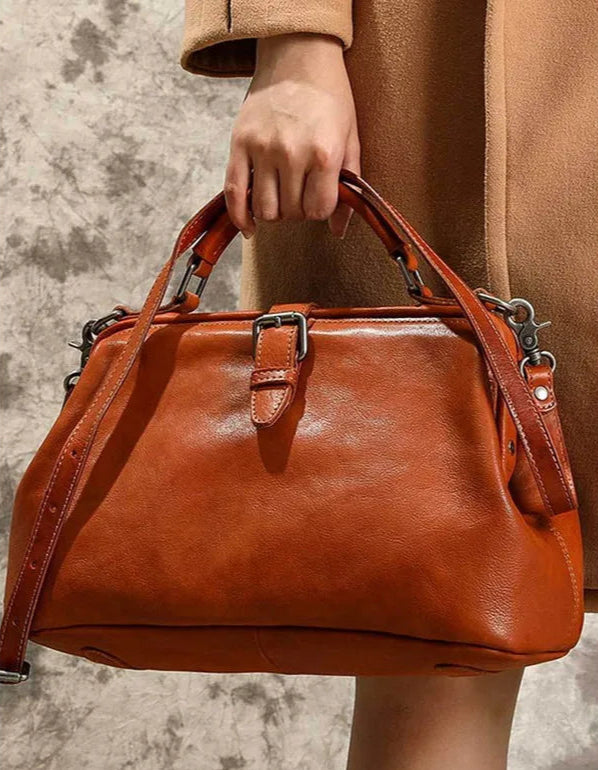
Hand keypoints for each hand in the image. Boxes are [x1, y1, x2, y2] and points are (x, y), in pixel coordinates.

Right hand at [224, 32, 359, 238]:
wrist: (298, 57)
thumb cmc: (330, 100)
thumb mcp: (350, 140)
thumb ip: (347, 187)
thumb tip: (338, 232)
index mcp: (324, 153)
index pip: (318, 211)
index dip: (320, 209)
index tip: (320, 196)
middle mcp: (292, 153)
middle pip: (291, 212)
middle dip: (298, 210)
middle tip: (301, 191)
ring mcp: (262, 149)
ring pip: (264, 209)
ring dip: (274, 211)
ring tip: (280, 195)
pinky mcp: (239, 144)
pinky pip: (233, 193)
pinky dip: (240, 217)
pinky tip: (249, 227)